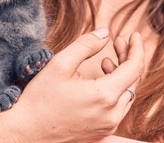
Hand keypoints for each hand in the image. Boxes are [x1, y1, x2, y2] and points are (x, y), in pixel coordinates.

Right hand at [6, 28, 143, 142]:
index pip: (134, 67)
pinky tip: (101, 81)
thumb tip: (105, 32)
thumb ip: (85, 45)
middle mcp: (112, 114)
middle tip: (118, 43)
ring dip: (122, 75)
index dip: (136, 48)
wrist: (27, 131)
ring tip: (106, 62)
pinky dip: (115, 90)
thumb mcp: (60, 64)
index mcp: (105, 95)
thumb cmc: (40, 98)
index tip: (134, 35)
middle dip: (128, 58)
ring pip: (127, 94)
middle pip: (133, 81)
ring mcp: (108, 125)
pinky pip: (118, 107)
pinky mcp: (101, 131)